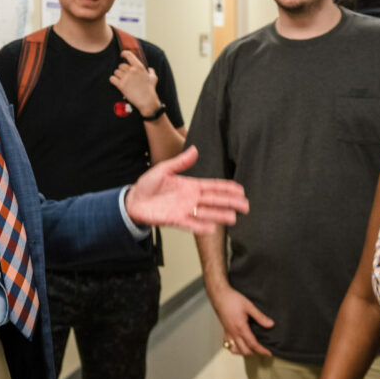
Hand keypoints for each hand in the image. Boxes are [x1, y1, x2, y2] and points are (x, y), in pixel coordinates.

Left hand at [109, 50, 160, 115]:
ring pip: (116, 72)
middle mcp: (132, 71)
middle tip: (125, 75)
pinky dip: (113, 80)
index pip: (128, 54)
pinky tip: (116, 82)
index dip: (123, 53)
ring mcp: (126, 78)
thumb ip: (151, 72)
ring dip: (118, 75)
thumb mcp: (153, 78)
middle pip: (121, 65)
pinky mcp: (121, 85)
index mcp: (139, 67)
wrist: (147, 101)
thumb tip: (150, 69)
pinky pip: (112, 78)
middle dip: (122, 70)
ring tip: (122, 80)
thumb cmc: (150, 90)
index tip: (122, 55)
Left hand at [124, 147, 248, 233]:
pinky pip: (191, 224)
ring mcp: (185, 210)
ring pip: (206, 213)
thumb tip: (194, 149)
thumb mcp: (164, 169)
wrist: (134, 200)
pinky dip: (201, 226)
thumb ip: (180, 162)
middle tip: (245, 206)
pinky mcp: (176, 220)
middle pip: (215, 200)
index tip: (241, 190)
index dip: (227, 188)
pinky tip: (212, 228)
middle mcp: (191, 198)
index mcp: (191, 185)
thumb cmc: (148, 184)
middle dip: (230, 202)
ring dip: (220, 215)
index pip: (214, 186)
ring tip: (233, 218)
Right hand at [209, 283, 272, 356]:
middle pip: (244, 350)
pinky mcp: (224, 330)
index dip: (262, 350)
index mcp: (240, 327)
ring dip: (244, 352)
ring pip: (235, 350)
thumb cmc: (232, 299)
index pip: (252, 344)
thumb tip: (271, 324)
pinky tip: (239, 344)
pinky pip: (228, 344)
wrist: (219, 295)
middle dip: (255, 353)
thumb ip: (260, 317)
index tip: (269, 353)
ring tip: (251, 350)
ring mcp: (228, 332)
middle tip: (263, 351)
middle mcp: (233, 332)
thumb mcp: (249, 306)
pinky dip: (234, 347)